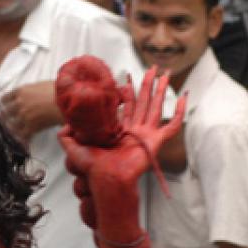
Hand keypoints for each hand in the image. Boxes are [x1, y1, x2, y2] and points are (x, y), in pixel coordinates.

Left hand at [0, 82, 61, 142]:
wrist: (66, 100)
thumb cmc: (58, 90)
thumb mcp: (40, 85)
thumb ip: (31, 91)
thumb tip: (31, 95)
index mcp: (21, 91)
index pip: (5, 98)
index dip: (3, 103)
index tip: (4, 106)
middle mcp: (19, 103)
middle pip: (5, 113)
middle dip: (5, 117)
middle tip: (6, 121)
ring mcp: (24, 116)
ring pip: (12, 125)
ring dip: (12, 129)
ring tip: (13, 132)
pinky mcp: (31, 127)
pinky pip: (22, 136)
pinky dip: (22, 139)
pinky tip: (24, 142)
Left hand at [58, 68, 184, 236]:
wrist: (107, 179)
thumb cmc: (93, 168)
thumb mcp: (73, 148)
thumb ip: (66, 136)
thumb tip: (63, 126)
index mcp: (119, 130)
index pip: (126, 106)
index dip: (126, 91)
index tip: (126, 77)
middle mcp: (135, 131)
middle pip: (144, 102)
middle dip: (148, 84)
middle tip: (153, 68)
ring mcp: (147, 135)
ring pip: (157, 107)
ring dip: (162, 90)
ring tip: (166, 73)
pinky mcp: (156, 141)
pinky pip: (173, 125)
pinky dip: (180, 111)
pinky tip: (184, 96)